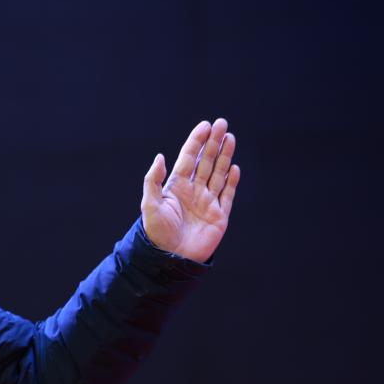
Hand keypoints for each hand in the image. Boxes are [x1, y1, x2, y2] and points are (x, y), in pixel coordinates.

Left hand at [141, 118, 239, 262]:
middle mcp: (193, 191)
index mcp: (176, 186)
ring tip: (230, 137)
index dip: (197, 141)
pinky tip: (234, 167)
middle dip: (214, 143)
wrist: (171, 259)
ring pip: (218, 174)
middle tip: (222, 124)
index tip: (205, 125)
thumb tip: (160, 156)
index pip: (189, 158)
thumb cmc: (157, 233)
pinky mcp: (219, 216)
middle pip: (206, 161)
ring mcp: (207, 202)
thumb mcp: (150, 204)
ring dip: (225, 156)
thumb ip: (154, 180)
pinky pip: (228, 195)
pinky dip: (231, 181)